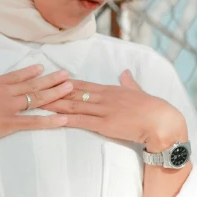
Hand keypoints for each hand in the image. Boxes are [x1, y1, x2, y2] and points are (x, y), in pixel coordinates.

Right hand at [0, 64, 74, 144]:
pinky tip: (63, 119)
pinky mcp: (13, 123)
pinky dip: (50, 121)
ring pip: (37, 98)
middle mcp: (6, 93)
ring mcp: (11, 107)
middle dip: (50, 79)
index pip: (15, 76)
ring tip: (69, 87)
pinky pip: (34, 122)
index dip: (30, 72)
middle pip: (32, 84)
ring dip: (55, 92)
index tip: (42, 67)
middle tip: (66, 74)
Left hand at [40, 69, 184, 145]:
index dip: (64, 82)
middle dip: (53, 91)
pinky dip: (68, 118)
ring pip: (74, 105)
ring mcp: (103, 110)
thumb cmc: (152, 107)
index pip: (82, 84)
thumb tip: (125, 72)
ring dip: (54, 104)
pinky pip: (82, 121)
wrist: (161, 120)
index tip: (49, 78)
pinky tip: (55, 118)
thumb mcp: (137, 90)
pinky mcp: (105, 124)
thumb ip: (129, 82)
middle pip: (72, 93)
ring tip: (38, 102)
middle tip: (35, 89)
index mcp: (109, 89)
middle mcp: (103, 97)